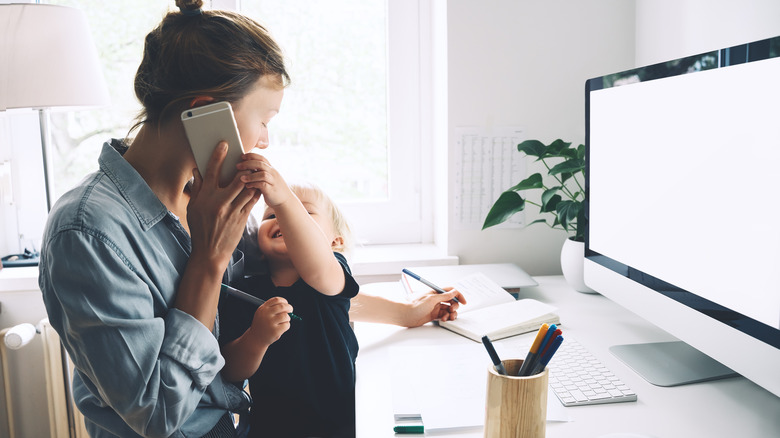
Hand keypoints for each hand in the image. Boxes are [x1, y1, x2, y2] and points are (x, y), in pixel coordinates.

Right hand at [188, 141, 260, 269]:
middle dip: (242, 166)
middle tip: (245, 156)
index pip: (211, 172)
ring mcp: (232, 211)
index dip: (218, 156)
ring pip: (246, 188)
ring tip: (253, 169)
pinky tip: (256, 185)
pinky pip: (251, 200)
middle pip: (235, 178)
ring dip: (251, 178)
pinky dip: (254, 191)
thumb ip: (197, 188)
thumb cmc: (199, 228)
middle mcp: (219, 203)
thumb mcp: (193, 208)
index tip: (224, 144)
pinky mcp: (242, 219)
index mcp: (205, 198)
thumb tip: (198, 170)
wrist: (210, 252)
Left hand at [237, 152, 293, 207]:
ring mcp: (273, 181)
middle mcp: (273, 173)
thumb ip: (259, 172)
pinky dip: (254, 184)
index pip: (261, 158)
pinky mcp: (272, 190)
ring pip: (262, 174)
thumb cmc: (272, 189)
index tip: (241, 157)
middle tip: (237, 166)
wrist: (285, 201)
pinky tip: (247, 186)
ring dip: (250, 175)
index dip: (251, 156)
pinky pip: (263, 185)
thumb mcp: (267, 178)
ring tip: (241, 178)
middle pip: (260, 164)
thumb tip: (244, 168)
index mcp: (271, 169)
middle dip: (248, 164)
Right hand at [247, 296, 293, 345]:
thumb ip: (273, 309)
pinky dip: (287, 326)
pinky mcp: (275, 331)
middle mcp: (265, 314)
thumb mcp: (263, 314)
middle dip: (289, 307)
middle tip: (291, 310)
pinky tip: (281, 328)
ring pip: (285, 316)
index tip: (286, 303)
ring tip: (284, 321)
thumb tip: (288, 307)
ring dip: (288, 318)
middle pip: (282, 306)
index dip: (283, 301)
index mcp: (263, 309)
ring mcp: (270, 323)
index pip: (276, 300)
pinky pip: (286, 325)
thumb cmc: (262, 325)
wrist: (255, 339)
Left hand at [404, 288, 466, 327]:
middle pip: (451, 301)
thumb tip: (454, 292)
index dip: (458, 295)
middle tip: (452, 310)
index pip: (450, 291)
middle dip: (455, 306)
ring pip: (448, 309)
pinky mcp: (433, 315)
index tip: (464, 302)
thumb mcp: (432, 299)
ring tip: (449, 317)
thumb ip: (444, 296)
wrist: (405, 315)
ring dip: (451, 313)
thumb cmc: (415, 305)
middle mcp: (436, 299)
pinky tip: (443, 319)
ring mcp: (435, 307)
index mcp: (436, 292)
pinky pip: (444, 316)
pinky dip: (446, 317)